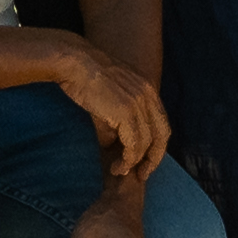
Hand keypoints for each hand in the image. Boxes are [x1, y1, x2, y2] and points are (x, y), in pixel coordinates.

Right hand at [44, 43, 173, 177]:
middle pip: (161, 135)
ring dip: (134, 163)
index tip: (146, 160)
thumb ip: (118, 119)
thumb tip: (113, 144)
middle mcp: (148, 96)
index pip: (161, 123)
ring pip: (146, 143)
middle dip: (153, 158)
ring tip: (119, 171)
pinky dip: (127, 160)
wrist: (75, 63)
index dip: (156, 145)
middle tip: (142, 174)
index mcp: (148, 89)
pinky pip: (133, 145)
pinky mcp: (125, 113)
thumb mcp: (111, 97)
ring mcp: (138, 104)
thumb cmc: (86, 78)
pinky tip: (117, 167)